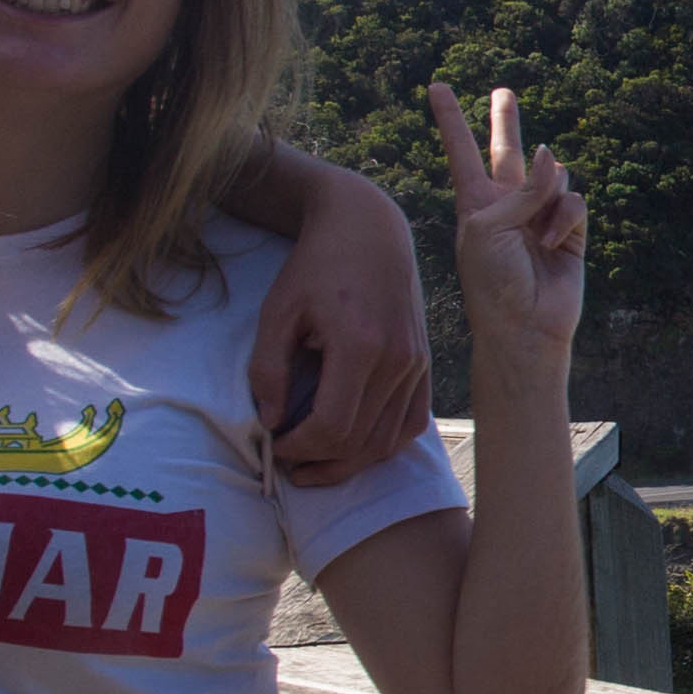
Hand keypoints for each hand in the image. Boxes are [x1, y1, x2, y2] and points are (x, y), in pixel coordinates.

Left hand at [249, 163, 433, 481]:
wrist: (368, 229)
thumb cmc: (316, 266)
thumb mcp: (278, 311)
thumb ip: (268, 369)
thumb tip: (272, 422)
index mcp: (360, 345)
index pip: (332, 426)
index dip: (299, 447)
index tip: (275, 444)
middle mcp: (397, 360)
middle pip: (359, 441)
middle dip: (318, 460)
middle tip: (287, 461)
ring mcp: (416, 365)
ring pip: (387, 442)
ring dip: (349, 462)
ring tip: (314, 464)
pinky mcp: (423, 365)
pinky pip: (410, 424)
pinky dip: (383, 445)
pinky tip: (354, 448)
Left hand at [427, 83, 587, 353]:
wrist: (524, 327)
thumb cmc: (493, 280)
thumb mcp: (490, 226)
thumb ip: (522, 189)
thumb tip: (553, 157)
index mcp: (476, 201)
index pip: (461, 150)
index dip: (450, 119)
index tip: (436, 86)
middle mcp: (507, 204)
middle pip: (507, 152)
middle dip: (506, 122)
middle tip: (503, 92)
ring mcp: (539, 216)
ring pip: (552, 174)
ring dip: (547, 193)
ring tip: (540, 234)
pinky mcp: (570, 230)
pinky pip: (573, 201)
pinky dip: (564, 218)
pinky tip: (554, 242)